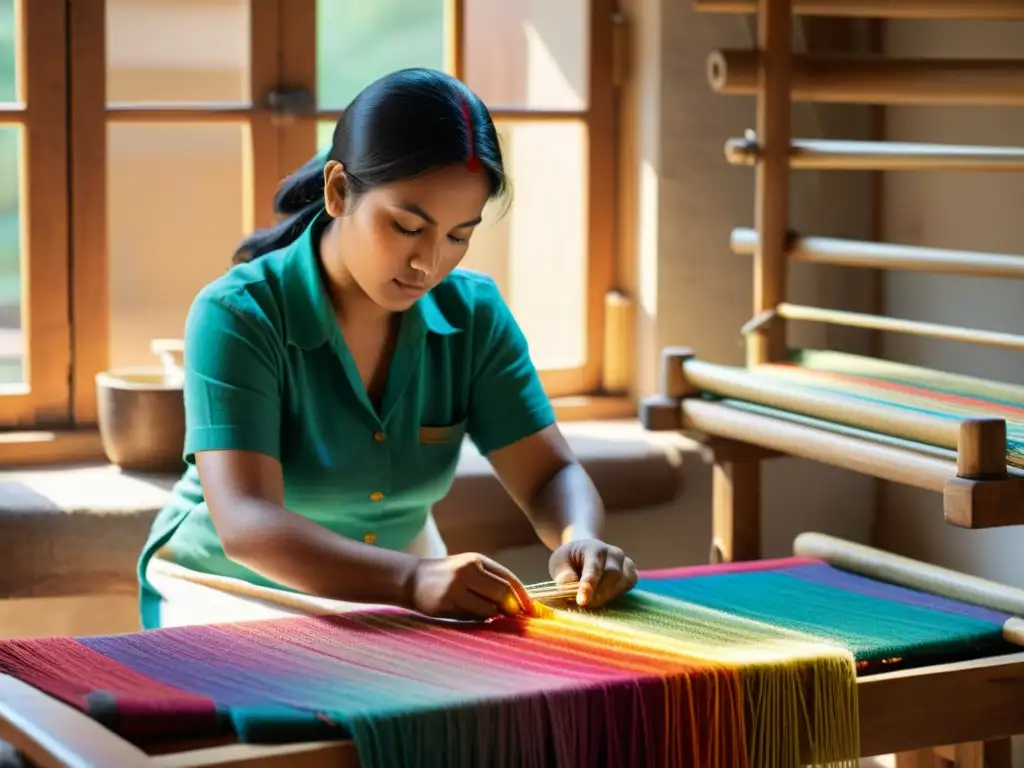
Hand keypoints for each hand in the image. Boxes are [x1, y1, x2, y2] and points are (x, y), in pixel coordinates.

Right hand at [409, 552, 534, 619]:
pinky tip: (469, 613)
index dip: (524, 596)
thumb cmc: (447, 576)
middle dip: (511, 608)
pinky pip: (473, 617)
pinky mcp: (446, 603)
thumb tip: (520, 603)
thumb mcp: (469, 569)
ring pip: (489, 609)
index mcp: (477, 560)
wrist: (412, 579)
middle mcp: (467, 570)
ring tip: (485, 611)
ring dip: (493, 615)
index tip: (533, 610)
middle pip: (502, 594)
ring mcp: (456, 587)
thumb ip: (492, 581)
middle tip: (513, 617)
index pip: (508, 579)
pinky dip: (478, 618)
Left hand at [548, 539, 637, 607]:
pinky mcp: (631, 576)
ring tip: (589, 601)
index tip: (582, 601)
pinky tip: (601, 598)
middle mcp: (614, 553)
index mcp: (594, 547)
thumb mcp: (559, 562)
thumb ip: (563, 574)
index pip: (594, 567)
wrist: (585, 553)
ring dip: (604, 598)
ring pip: (620, 585)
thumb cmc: (570, 559)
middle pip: (612, 576)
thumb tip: (569, 586)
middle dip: (597, 594)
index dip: (588, 585)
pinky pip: (625, 589)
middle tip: (583, 605)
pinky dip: (613, 597)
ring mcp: (625, 564)